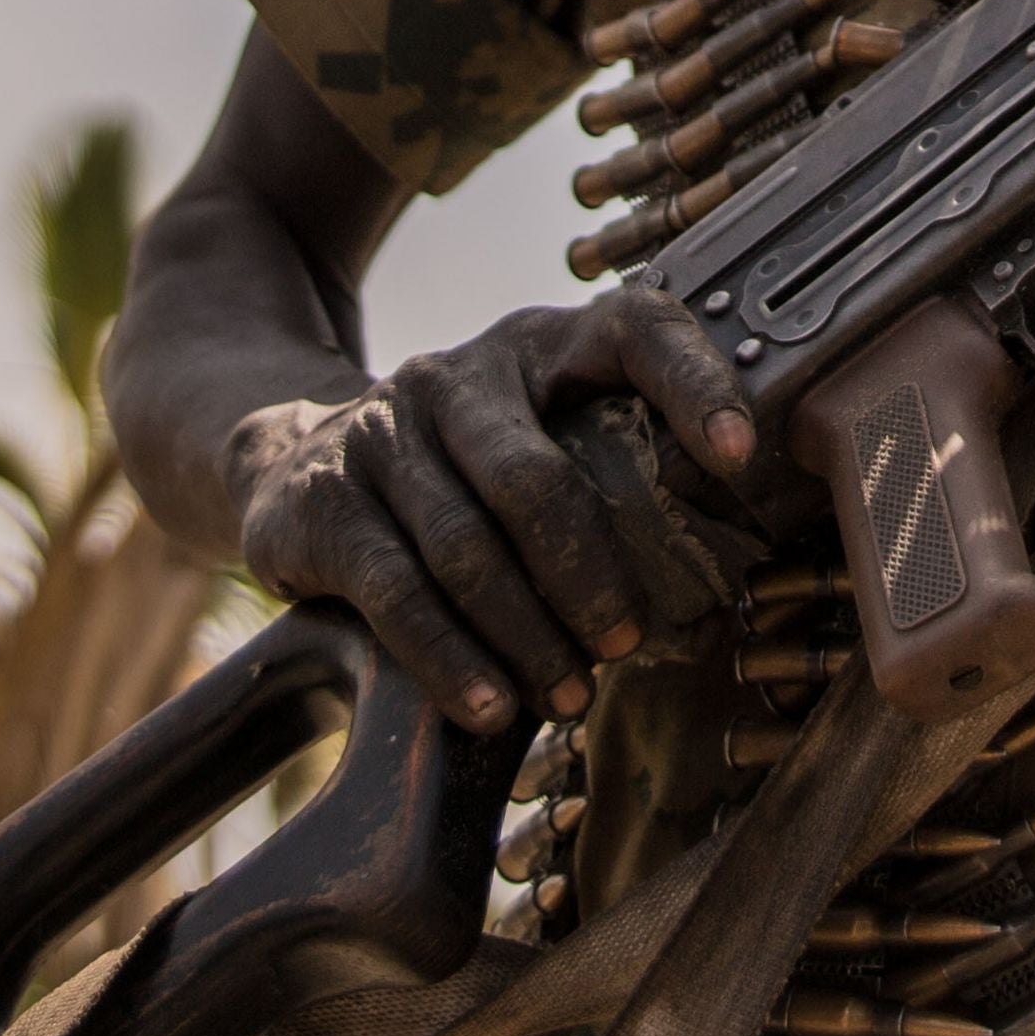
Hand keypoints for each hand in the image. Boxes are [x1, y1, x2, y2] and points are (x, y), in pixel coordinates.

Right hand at [222, 292, 762, 734]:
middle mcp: (458, 376)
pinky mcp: (322, 499)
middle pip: (533, 477)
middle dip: (588, 572)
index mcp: (542, 347)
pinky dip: (448, 658)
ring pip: (464, 546)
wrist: (291, 461)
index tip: (743, 454)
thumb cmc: (467, 472)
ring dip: (526, 634)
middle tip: (627, 642)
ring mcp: (381, 432)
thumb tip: (735, 558)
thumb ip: (617, 471)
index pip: (634, 329)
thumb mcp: (539, 439)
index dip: (693, 383)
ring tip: (569, 695)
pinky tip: (488, 706)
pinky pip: (394, 591)